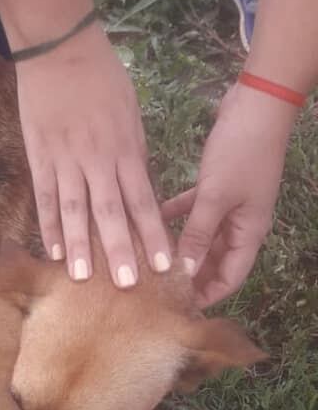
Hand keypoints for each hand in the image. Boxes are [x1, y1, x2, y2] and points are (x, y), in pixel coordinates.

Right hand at [15, 25, 170, 286]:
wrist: (60, 49)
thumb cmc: (102, 79)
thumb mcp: (130, 115)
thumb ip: (133, 155)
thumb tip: (140, 192)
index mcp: (125, 149)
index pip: (144, 200)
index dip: (154, 234)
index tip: (165, 266)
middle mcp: (98, 160)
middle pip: (112, 212)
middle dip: (121, 250)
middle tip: (128, 285)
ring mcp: (66, 161)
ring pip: (76, 210)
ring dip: (80, 246)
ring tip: (83, 278)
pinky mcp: (40, 157)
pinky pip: (46, 197)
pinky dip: (48, 225)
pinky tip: (51, 252)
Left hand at [162, 84, 294, 305]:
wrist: (259, 101)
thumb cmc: (242, 150)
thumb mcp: (215, 197)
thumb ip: (198, 235)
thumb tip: (182, 271)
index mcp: (249, 232)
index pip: (230, 279)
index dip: (207, 296)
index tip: (178, 309)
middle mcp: (241, 223)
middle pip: (214, 262)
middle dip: (189, 276)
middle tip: (155, 290)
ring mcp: (230, 204)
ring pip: (202, 237)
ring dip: (180, 247)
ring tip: (150, 263)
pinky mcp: (218, 185)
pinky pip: (194, 210)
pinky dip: (176, 216)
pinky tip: (152, 219)